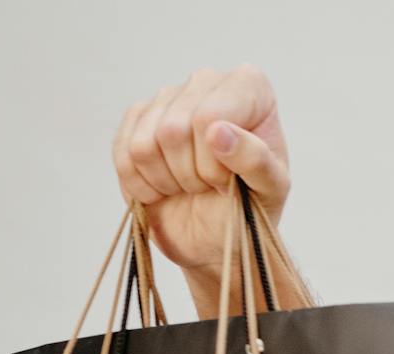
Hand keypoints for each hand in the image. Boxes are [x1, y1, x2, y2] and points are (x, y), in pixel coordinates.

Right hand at [110, 65, 290, 297]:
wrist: (219, 233)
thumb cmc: (250, 205)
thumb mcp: (270, 191)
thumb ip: (256, 160)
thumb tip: (217, 131)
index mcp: (249, 88)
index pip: (209, 116)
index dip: (214, 162)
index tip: (230, 179)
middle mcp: (206, 80)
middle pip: (174, 129)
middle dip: (192, 174)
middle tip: (211, 186)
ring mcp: (168, 96)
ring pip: (145, 144)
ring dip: (168, 181)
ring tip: (191, 185)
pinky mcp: (137, 116)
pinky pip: (123, 154)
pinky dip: (144, 186)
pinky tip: (166, 187)